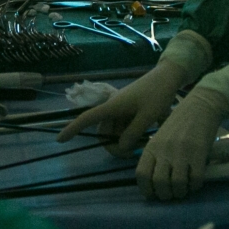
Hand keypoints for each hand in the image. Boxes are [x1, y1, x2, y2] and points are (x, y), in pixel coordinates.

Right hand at [57, 59, 189, 152]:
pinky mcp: (129, 110)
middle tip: (133, 152)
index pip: (87, 118)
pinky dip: (132, 132)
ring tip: (146, 137)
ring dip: (126, 139)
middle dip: (114, 144)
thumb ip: (132, 134)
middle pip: (104, 131)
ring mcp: (121, 109)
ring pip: (115, 131)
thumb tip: (120, 147)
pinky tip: (148, 130)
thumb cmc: (157, 94)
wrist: (169, 76)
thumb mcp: (147, 117)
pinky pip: (124, 126)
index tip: (59, 139)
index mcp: (112, 106)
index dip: (72, 129)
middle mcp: (113, 107)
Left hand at [138, 84, 227, 200]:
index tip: (153, 194)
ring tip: (183, 190)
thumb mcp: (160, 138)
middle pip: (159, 183)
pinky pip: (195, 179)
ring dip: (180, 192)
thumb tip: (153, 183)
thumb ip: (155, 157)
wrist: (200, 106)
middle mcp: (164, 150)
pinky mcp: (199, 153)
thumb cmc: (178, 124)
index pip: (141, 174)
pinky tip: (195, 183)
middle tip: (171, 194)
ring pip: (177, 184)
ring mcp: (182, 152)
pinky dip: (195, 186)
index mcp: (152, 147)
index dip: (146, 189)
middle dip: (165, 195)